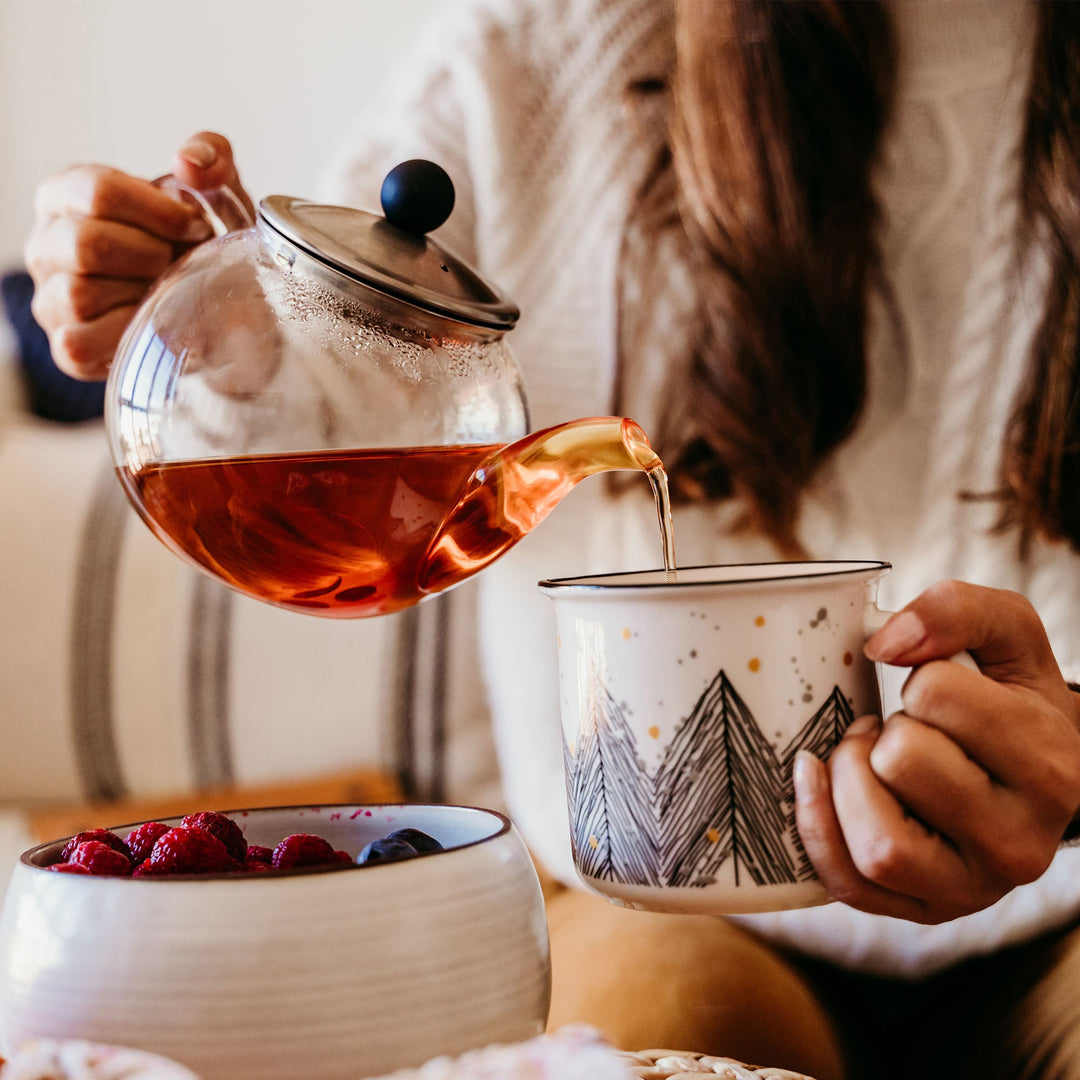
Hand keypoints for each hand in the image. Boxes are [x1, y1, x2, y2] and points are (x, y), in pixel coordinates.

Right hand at [24, 132, 251, 379]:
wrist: (218, 311)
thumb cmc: (199, 246)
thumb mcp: (214, 193)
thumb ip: (211, 157)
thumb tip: (190, 163)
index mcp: (66, 196)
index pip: (97, 191)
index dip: (159, 212)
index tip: (195, 226)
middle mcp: (46, 246)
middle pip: (87, 244)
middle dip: (152, 255)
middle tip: (181, 263)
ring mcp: (51, 300)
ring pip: (81, 294)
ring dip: (142, 295)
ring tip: (168, 291)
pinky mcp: (69, 349)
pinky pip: (83, 342)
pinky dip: (128, 333)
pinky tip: (155, 321)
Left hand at [794, 580, 1079, 923]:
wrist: (1035, 775)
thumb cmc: (1012, 698)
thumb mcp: (1008, 635)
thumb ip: (958, 610)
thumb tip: (884, 642)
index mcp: (1052, 765)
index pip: (938, 693)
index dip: (922, 679)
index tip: (938, 691)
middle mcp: (1023, 841)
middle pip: (903, 763)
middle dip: (883, 730)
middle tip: (897, 726)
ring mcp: (975, 888)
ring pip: (878, 842)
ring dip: (849, 781)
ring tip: (868, 758)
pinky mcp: (926, 909)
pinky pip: (850, 884)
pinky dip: (817, 829)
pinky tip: (818, 781)